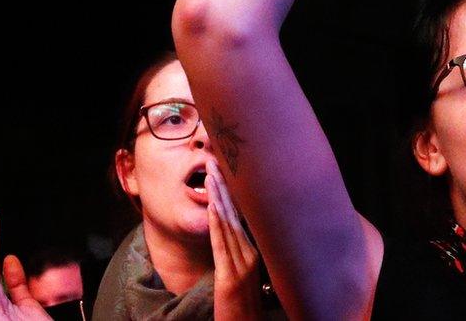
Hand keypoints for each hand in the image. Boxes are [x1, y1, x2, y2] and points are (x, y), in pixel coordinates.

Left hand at [206, 159, 262, 320]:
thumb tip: (236, 231)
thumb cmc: (244, 306)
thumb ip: (242, 253)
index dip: (233, 191)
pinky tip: (211, 203)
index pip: (243, 214)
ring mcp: (243, 265)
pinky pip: (222, 243)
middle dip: (225, 185)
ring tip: (209, 172)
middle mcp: (252, 254)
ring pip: (228, 222)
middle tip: (216, 159)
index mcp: (256, 251)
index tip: (226, 169)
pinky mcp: (230, 277)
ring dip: (218, 195)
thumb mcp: (246, 273)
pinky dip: (216, 220)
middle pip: (237, 212)